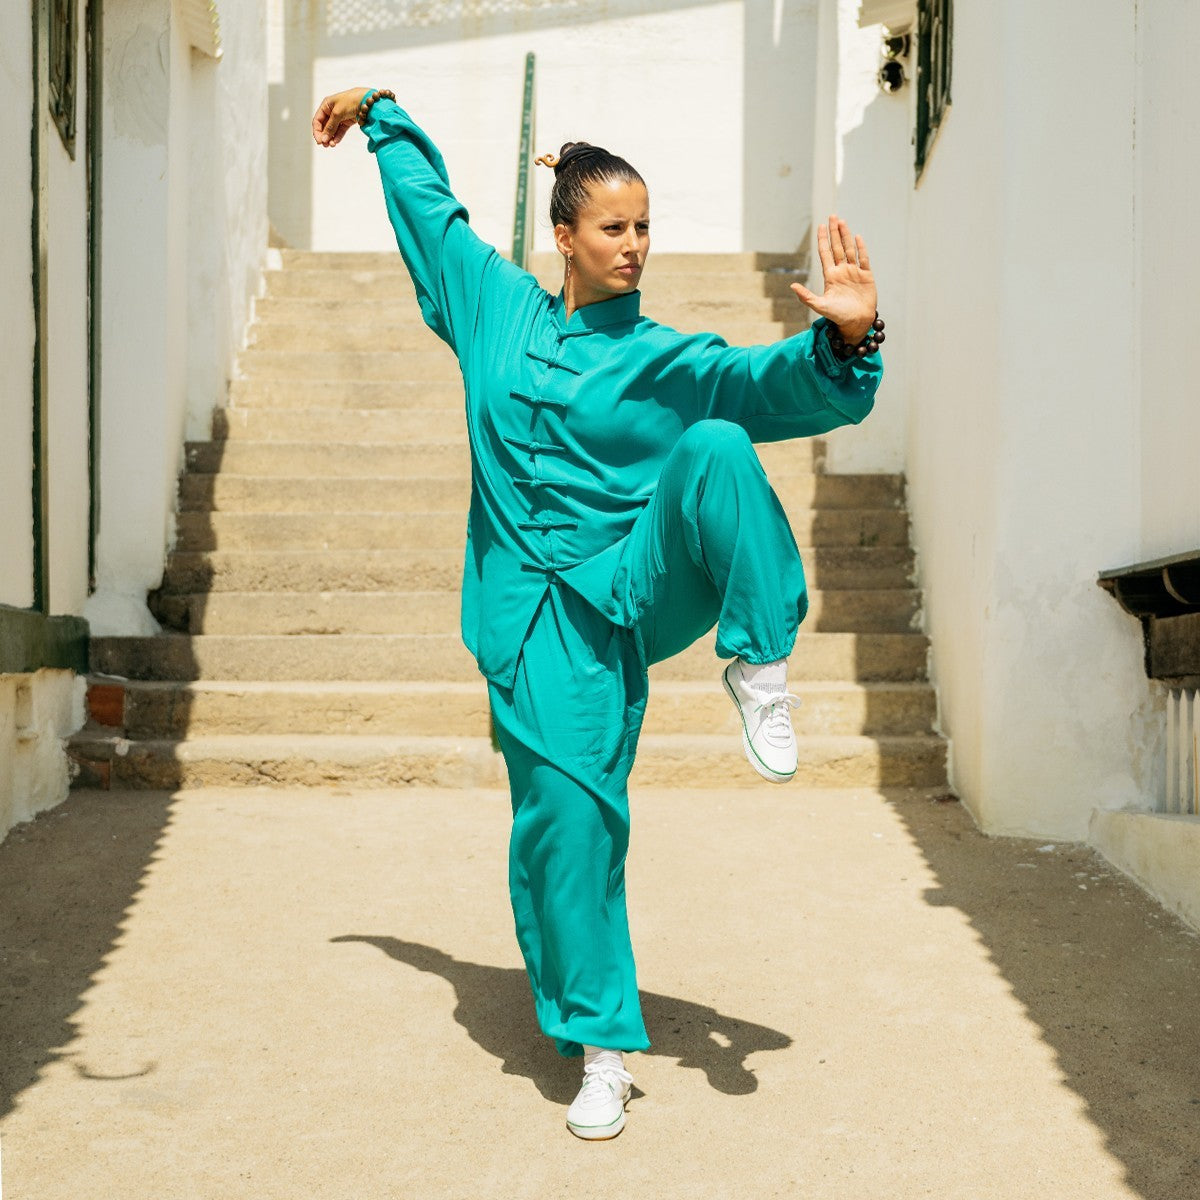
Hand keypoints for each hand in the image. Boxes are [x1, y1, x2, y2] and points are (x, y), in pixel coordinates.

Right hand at [312, 88, 371, 147]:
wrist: (367, 101)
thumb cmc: (350, 101)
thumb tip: (324, 139)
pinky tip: (336, 142)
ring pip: (332, 130)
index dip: (317, 131)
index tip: (319, 141)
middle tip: (325, 145)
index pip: (318, 120)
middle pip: (324, 126)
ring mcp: (339, 116)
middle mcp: (331, 111)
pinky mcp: (347, 121)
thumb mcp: (337, 113)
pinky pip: (340, 131)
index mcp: (326, 105)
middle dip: (324, 136)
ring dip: (331, 138)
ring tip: (332, 145)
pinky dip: (338, 136)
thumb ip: (330, 127)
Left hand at [790, 214, 877, 344]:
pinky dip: (861, 248)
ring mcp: (854, 272)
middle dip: (834, 232)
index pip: (825, 253)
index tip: (821, 226)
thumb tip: (792, 286)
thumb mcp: (820, 306)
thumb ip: (806, 296)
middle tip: (832, 216)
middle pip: (837, 247)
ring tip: (842, 222)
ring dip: (845, 235)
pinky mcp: (866, 276)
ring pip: (849, 249)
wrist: (856, 323)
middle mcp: (842, 271)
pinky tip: (857, 237)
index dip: (823, 239)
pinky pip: (863, 258)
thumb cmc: (838, 316)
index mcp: (830, 276)